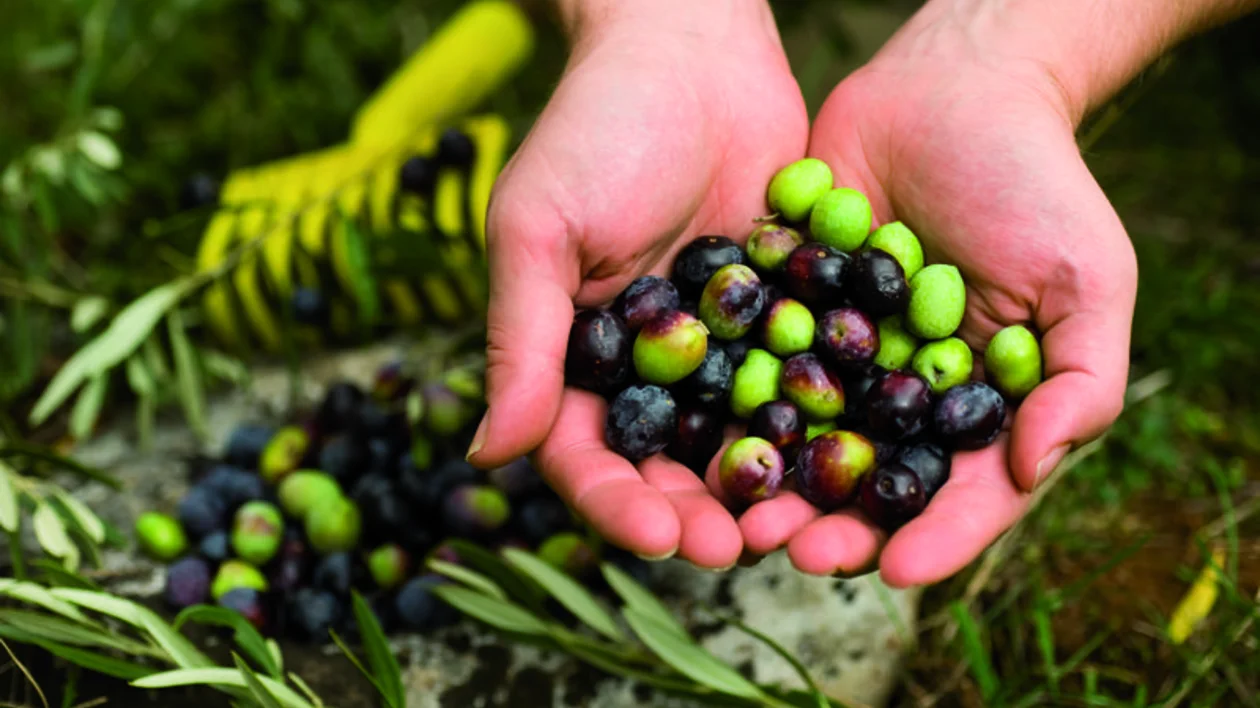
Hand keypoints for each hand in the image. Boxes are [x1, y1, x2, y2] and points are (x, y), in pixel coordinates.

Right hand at [466, 0, 808, 567]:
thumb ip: (521, 339)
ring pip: (737, 440)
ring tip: (795, 526)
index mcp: (576, 358)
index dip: (615, 501)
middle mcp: (647, 367)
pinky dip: (818, 426)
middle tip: (735, 548)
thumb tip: (486, 455)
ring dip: (760, 489)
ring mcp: (718, 348)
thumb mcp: (539, 228)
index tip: (656, 534)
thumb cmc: (596, 126)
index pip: (584, 453)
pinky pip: (798, 385)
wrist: (691, 48)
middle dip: (694, 513)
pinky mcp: (783, 319)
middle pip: (666, 465)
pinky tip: (849, 458)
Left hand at [738, 19, 1137, 585]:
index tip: (898, 572)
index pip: (959, 491)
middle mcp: (897, 394)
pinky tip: (698, 429)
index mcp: (973, 406)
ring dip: (768, 480)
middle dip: (831, 523)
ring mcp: (836, 356)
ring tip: (735, 511)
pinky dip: (726, 399)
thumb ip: (1079, 377)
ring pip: (799, 438)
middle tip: (791, 550)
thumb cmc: (1034, 182)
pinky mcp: (781, 311)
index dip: (934, 537)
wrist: (950, 89)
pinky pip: (753, 364)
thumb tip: (1034, 466)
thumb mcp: (1085, 276)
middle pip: (866, 481)